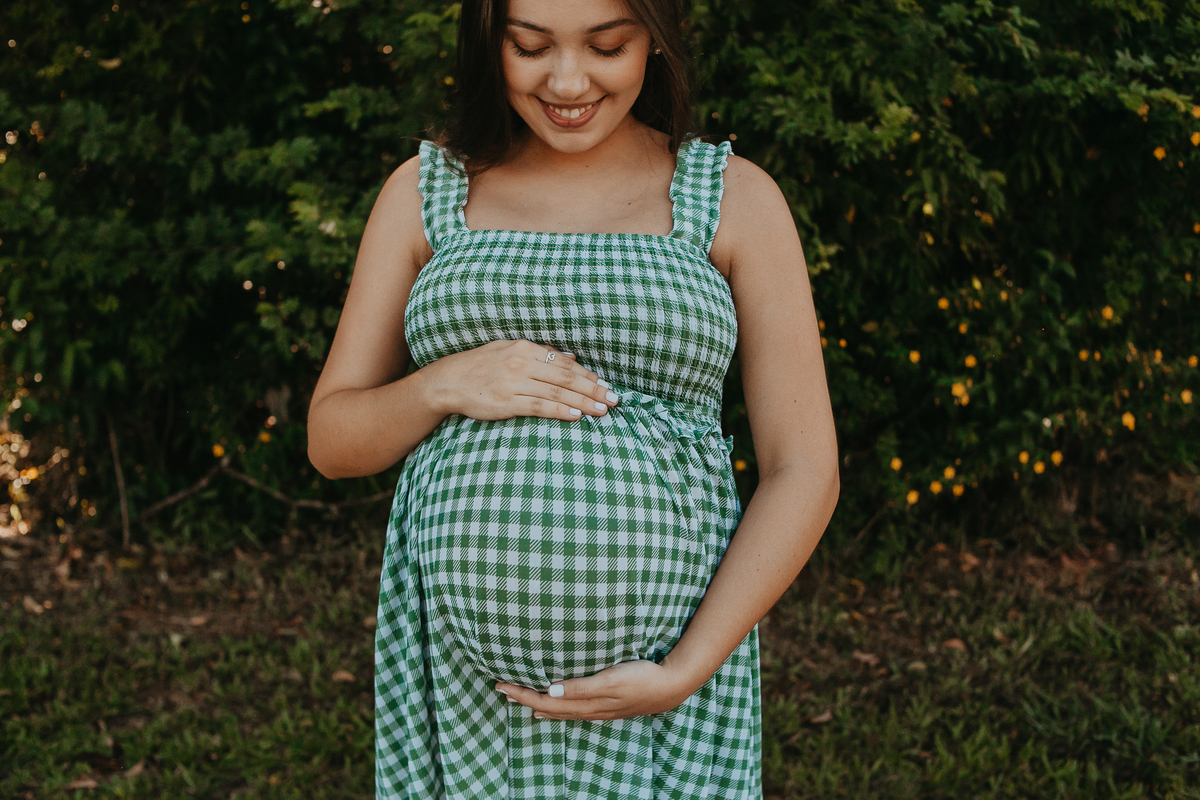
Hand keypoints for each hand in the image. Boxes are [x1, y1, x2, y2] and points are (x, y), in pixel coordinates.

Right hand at [424, 339, 618, 422]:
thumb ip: (542, 353)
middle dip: (593, 389)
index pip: (565, 364)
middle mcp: (522, 362)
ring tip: (602, 410)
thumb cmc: (481, 366)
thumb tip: (572, 358)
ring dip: (583, 402)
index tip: (606, 386)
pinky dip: (559, 410)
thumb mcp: (510, 350)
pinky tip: (576, 415)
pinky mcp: (506, 401)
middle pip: (566, 378)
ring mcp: (514, 382)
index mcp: (526, 348)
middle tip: (614, 399)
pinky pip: (538, 406)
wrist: (448, 381)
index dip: (589, 376)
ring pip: (557, 392)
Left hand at [495, 659, 696, 720]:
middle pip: (549, 708)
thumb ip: (581, 687)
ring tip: (523, 700)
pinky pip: (575, 710)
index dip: (523, 694)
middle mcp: (589, 709)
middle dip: (525, 699)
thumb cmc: (641, 678)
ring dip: (540, 705)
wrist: (671, 687)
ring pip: (561, 711)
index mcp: (586, 703)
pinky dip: (559, 708)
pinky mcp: (606, 706)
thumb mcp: (610, 680)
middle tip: (502, 690)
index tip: (502, 685)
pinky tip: (558, 705)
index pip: (546, 701)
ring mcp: (598, 710)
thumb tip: (550, 690)